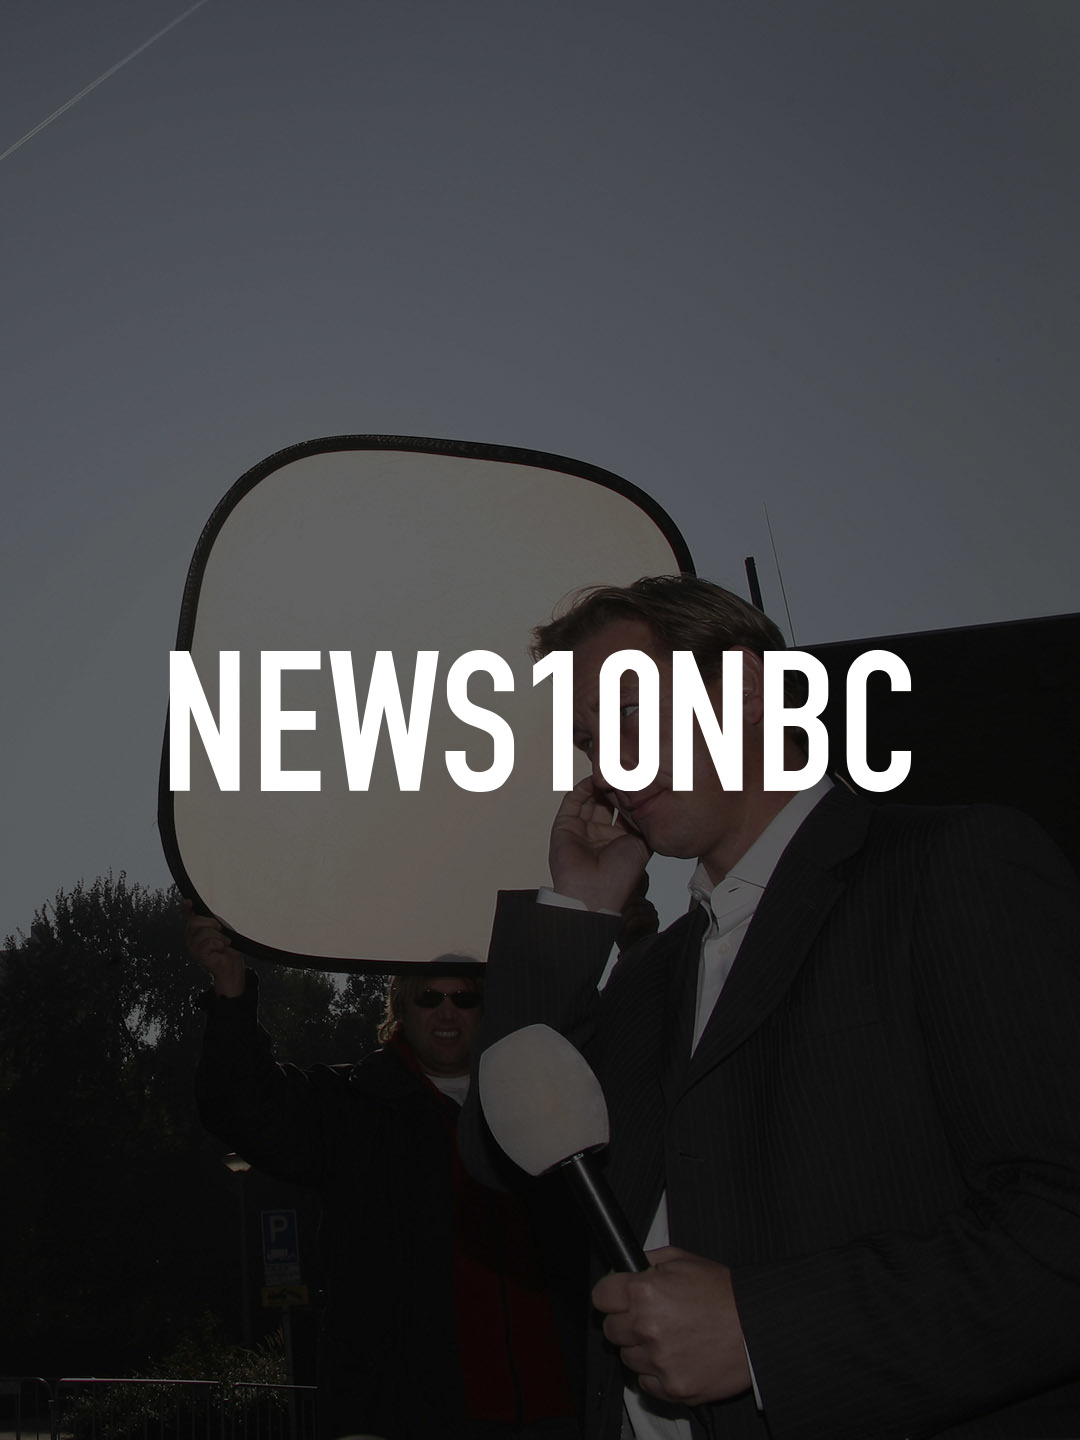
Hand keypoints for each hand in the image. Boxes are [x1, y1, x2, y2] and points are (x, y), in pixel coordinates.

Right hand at [184, 900, 245, 996]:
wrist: (232, 964)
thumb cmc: (227, 946)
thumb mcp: (220, 928)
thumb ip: (210, 919)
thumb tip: (204, 911)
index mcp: (196, 929)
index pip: (187, 916)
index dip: (186, 908)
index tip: (189, 902)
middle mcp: (192, 938)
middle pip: (194, 922)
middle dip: (211, 923)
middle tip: (220, 930)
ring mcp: (193, 947)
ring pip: (203, 932)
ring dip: (218, 937)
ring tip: (223, 943)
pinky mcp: (199, 955)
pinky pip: (208, 943)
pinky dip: (219, 944)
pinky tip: (221, 948)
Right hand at [548, 777, 649, 911]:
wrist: (594, 892)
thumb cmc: (619, 875)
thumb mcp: (642, 846)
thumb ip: (644, 824)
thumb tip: (651, 804)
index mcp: (618, 840)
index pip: (623, 811)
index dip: (629, 796)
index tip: (637, 780)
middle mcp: (599, 834)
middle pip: (606, 802)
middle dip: (614, 787)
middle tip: (621, 770)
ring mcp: (581, 829)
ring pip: (589, 799)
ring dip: (599, 785)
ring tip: (608, 771)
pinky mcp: (565, 825)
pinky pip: (572, 802)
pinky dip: (582, 789)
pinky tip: (593, 779)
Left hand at [592, 1246, 750, 1406]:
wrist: (757, 1328)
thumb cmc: (724, 1293)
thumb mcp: (683, 1260)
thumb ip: (647, 1261)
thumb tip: (622, 1270)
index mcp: (645, 1292)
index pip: (601, 1297)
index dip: (611, 1295)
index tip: (618, 1298)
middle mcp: (647, 1327)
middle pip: (610, 1329)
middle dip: (626, 1322)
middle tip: (650, 1317)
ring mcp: (659, 1361)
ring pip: (627, 1358)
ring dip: (641, 1349)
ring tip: (670, 1337)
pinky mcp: (672, 1388)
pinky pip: (645, 1383)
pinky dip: (656, 1373)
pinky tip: (676, 1357)